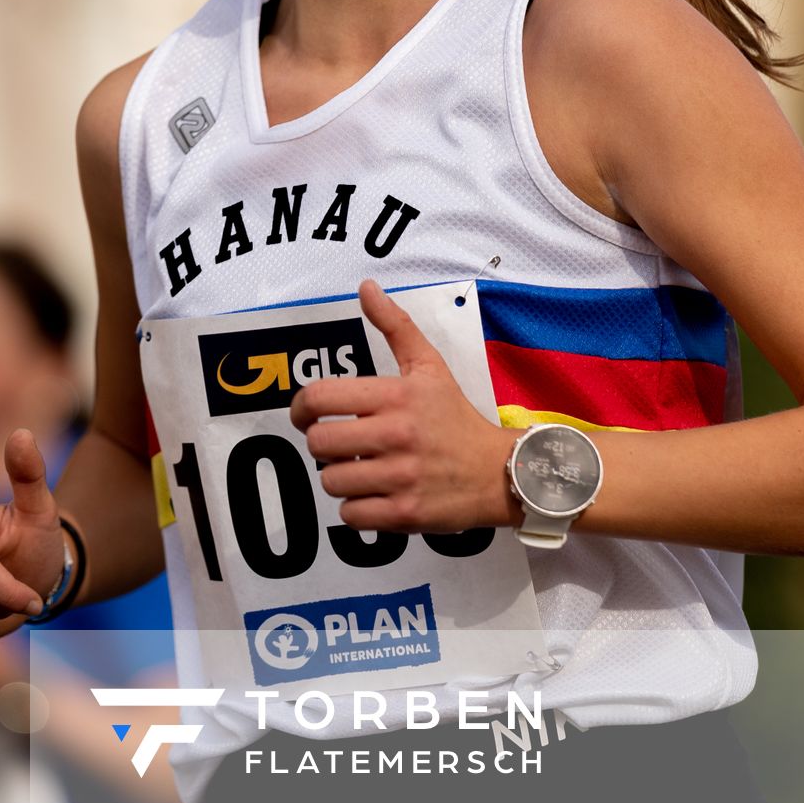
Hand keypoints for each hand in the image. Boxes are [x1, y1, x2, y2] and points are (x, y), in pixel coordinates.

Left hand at [289, 279, 515, 533]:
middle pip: (319, 443)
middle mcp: (397, 434)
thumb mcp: (429, 367)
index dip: (302, 408)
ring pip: (332, 480)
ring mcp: (401, 477)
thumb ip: (395, 326)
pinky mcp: (405, 513)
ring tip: (364, 469)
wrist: (500, 472)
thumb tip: (366, 287)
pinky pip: (351, 515)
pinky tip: (376, 495)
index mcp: (397, 396)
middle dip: (325, 445)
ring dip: (341, 477)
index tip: (307, 416)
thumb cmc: (456, 418)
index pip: (320, 397)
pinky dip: (357, 508)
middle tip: (344, 444)